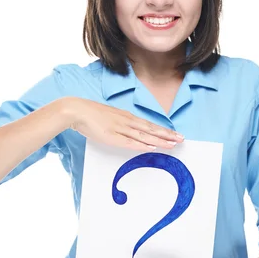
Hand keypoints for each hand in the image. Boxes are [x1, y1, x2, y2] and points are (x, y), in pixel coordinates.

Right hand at [65, 97, 183, 151]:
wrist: (77, 110)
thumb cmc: (91, 114)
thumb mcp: (109, 118)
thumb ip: (119, 124)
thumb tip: (128, 131)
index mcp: (126, 117)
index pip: (149, 124)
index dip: (163, 130)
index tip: (175, 134)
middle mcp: (127, 121)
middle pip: (151, 129)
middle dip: (167, 135)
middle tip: (181, 139)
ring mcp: (120, 128)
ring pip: (144, 135)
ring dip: (159, 140)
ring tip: (172, 144)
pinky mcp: (112, 136)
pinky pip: (130, 141)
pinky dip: (142, 144)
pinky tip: (152, 147)